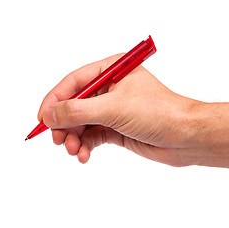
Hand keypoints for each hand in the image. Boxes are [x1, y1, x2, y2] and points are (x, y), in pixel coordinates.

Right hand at [37, 54, 197, 164]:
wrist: (186, 137)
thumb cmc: (158, 112)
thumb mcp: (113, 108)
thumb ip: (78, 111)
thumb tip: (48, 115)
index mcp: (110, 71)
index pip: (73, 82)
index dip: (54, 100)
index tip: (42, 118)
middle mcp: (109, 89)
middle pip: (75, 104)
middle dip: (65, 124)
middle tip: (57, 140)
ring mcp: (112, 109)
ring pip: (82, 123)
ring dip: (74, 138)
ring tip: (73, 151)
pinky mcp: (116, 128)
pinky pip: (92, 136)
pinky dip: (85, 146)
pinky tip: (84, 155)